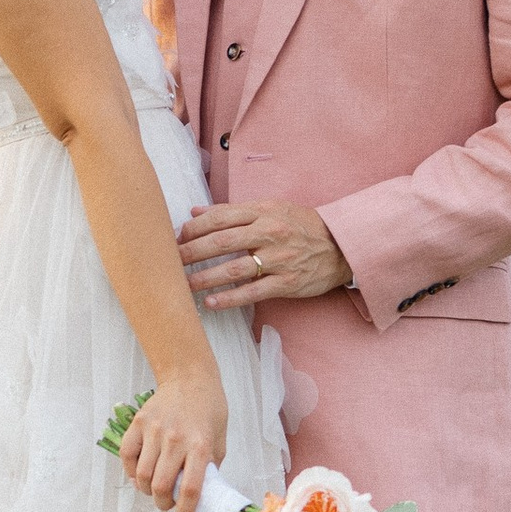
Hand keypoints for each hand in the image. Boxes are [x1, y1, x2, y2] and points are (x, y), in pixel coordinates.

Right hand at [119, 367, 228, 511]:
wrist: (189, 377)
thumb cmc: (209, 409)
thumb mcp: (220, 439)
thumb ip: (211, 467)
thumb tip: (201, 495)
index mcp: (200, 445)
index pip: (191, 488)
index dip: (185, 511)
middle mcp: (176, 439)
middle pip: (162, 486)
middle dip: (163, 504)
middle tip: (167, 504)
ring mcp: (154, 430)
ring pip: (142, 475)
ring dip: (147, 491)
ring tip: (155, 490)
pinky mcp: (138, 423)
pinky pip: (127, 456)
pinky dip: (130, 472)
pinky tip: (139, 475)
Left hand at [175, 200, 351, 311]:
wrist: (341, 245)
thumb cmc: (301, 225)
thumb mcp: (270, 208)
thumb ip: (233, 211)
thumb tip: (195, 212)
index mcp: (263, 212)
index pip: (220, 217)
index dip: (194, 228)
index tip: (176, 236)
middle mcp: (269, 233)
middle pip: (221, 241)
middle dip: (191, 251)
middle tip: (169, 261)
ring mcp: (278, 259)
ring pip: (234, 268)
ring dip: (204, 277)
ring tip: (183, 284)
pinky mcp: (286, 282)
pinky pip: (252, 292)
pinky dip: (229, 298)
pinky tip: (210, 303)